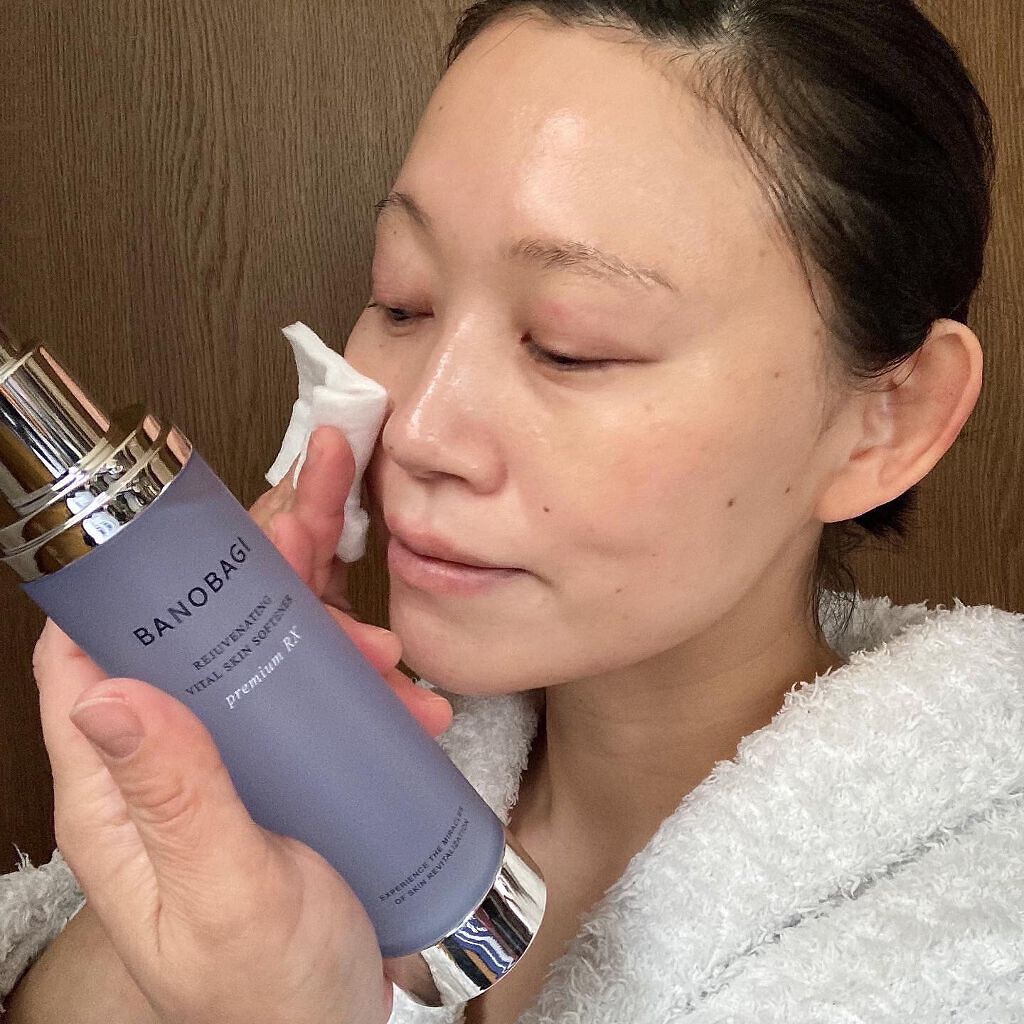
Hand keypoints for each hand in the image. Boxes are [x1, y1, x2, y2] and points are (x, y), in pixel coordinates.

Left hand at [30, 423, 449, 1023]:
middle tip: (316, 508)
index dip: (132, 574)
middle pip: (199, 628)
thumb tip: (109, 691)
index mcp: (120, 791)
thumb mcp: (225, 898)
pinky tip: (410, 702)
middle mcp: (172, 759)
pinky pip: (319, 693)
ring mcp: (236, 759)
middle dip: (261, 563)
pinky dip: (366, 679)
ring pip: (268, 650)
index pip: (92, 654)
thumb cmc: (264, 995)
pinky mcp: (290, 766)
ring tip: (389, 649)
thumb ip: (176, 798)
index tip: (186, 518)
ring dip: (331, 627)